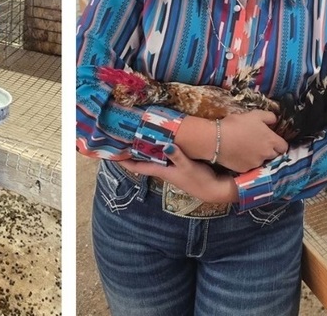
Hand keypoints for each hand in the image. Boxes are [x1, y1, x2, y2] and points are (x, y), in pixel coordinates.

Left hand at [119, 144, 237, 203]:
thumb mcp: (188, 167)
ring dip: (144, 149)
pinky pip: (163, 155)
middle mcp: (163, 170)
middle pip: (143, 160)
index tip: (111, 154)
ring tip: (136, 136)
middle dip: (132, 152)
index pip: (138, 166)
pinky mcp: (179, 165)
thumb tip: (165, 145)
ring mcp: (171, 168)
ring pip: (153, 157)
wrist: (214, 189)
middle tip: (121, 139)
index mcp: (161, 171)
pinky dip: (158, 148)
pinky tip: (160, 140)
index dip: (125, 161)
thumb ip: (177, 156)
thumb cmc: (199, 180)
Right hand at [216, 111, 287, 172]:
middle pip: (274, 155)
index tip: (271, 139)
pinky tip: (238, 154)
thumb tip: (275, 120)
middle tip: (258, 143)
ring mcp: (256, 164)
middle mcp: (266, 154)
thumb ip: (269, 117)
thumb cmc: (236, 124)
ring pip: (261, 161)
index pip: (284, 146)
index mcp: (271, 141)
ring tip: (246, 149)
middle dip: (269, 150)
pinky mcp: (245, 170)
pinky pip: (250, 166)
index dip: (278, 143)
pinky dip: (246, 161)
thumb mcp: (254, 115)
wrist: (217, 139)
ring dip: (257, 156)